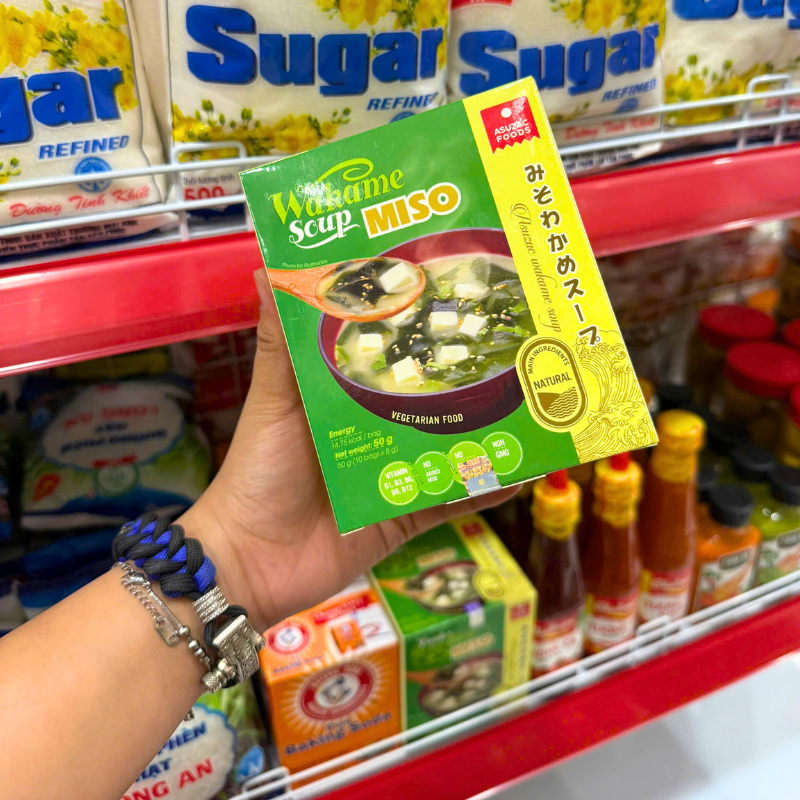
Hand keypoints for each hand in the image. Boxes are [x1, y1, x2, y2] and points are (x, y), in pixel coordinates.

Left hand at [180, 271, 519, 631]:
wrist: (251, 562)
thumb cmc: (257, 473)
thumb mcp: (273, 402)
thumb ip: (279, 345)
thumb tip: (265, 268)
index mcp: (342, 393)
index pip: (386, 350)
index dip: (416, 323)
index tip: (454, 288)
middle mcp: (375, 428)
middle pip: (428, 397)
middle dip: (467, 375)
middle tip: (516, 341)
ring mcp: (394, 471)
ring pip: (450, 445)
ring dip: (489, 430)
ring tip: (534, 400)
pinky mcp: (406, 514)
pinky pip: (454, 498)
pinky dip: (486, 487)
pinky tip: (524, 470)